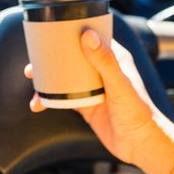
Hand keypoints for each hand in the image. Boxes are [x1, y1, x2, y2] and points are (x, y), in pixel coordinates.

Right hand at [25, 29, 173, 173]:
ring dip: (47, 77)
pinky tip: (39, 103)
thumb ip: (105, 61)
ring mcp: (92, 87)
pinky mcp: (86, 104)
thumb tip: (88, 35)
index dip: (73, 32)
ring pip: (64, 76)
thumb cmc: (139, 113)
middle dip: (52, 56)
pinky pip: (63, 97)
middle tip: (35, 58)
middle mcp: (101, 70)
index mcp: (114, 58)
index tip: (54, 29)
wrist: (141, 144)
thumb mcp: (120, 84)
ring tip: (32, 79)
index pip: (91, 37)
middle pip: (72, 56)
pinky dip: (49, 99)